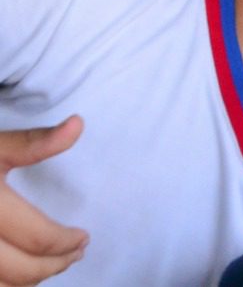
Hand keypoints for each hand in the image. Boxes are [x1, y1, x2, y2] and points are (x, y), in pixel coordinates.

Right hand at [1, 118, 87, 286]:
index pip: (38, 237)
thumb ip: (34, 143)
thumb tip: (78, 124)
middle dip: (55, 265)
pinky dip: (7, 285)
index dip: (67, 242)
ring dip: (30, 281)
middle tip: (75, 254)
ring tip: (51, 266)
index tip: (82, 237)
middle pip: (21, 269)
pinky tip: (18, 276)